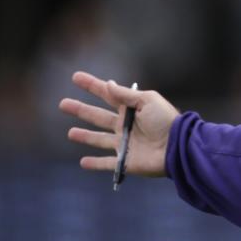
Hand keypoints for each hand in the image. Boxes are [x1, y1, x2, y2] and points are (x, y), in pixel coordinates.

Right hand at [59, 71, 178, 177]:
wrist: (177, 147)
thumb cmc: (166, 121)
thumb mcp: (148, 101)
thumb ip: (126, 95)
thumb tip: (108, 84)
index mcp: (131, 109)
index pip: (107, 94)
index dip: (92, 85)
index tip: (76, 77)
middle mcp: (125, 126)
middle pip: (97, 116)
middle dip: (81, 110)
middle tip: (63, 103)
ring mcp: (124, 144)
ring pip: (99, 139)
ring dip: (85, 136)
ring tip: (70, 133)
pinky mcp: (125, 161)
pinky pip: (107, 163)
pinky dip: (95, 164)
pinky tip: (83, 162)